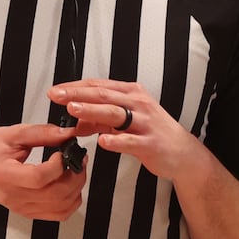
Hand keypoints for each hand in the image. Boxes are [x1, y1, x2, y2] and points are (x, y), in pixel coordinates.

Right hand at [0, 122, 86, 220]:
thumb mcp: (12, 134)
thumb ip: (41, 133)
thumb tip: (66, 133)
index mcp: (5, 175)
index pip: (38, 178)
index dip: (58, 165)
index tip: (63, 152)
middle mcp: (14, 196)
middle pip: (55, 195)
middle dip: (75, 176)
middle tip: (78, 160)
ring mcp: (22, 208)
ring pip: (61, 207)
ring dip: (76, 189)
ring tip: (75, 171)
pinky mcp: (29, 212)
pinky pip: (58, 214)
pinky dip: (70, 201)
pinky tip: (69, 185)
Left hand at [50, 79, 203, 182]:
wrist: (182, 152)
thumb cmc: (152, 132)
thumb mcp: (124, 122)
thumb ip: (100, 119)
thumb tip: (74, 121)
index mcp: (130, 94)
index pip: (98, 86)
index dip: (75, 87)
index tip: (55, 90)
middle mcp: (138, 103)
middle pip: (103, 95)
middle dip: (77, 95)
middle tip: (56, 95)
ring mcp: (145, 123)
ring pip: (115, 114)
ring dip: (92, 111)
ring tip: (73, 110)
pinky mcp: (150, 143)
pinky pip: (131, 141)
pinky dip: (116, 141)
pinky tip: (102, 141)